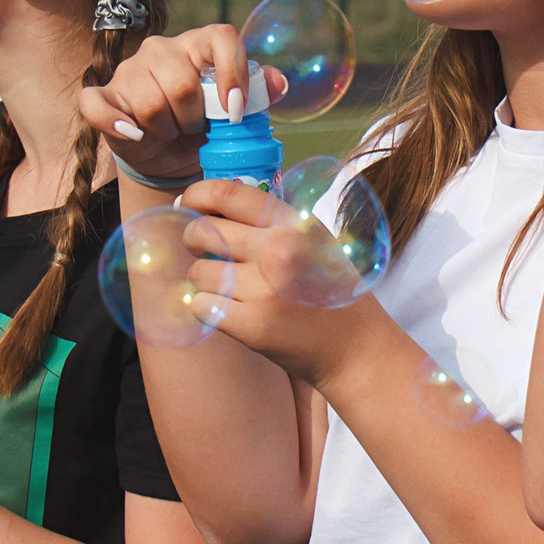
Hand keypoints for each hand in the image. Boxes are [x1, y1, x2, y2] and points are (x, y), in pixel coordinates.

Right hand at [78, 25, 286, 185]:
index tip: (235, 111)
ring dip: (165, 130)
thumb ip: (257, 97)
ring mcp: (129, 70)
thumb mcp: (235, 115)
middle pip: (182, 83)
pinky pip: (98, 107)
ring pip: (150, 103)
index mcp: (199, 44)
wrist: (168, 155)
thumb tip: (278, 84)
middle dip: (194, 118)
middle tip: (194, 128)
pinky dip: (116, 125)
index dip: (234, 73)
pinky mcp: (102, 95)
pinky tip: (135, 135)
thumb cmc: (205, 126)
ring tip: (170, 132)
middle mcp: (161, 49)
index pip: (221, 36)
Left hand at [174, 178, 390, 388]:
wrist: (356, 349)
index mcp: (294, 224)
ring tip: (227, 288)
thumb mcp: (316, 241)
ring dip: (204, 280)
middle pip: (203, 231)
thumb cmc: (333, 293)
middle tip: (200, 249)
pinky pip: (202, 306)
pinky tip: (227, 310)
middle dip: (193, 239)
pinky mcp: (252, 325)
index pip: (228, 194)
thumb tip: (216, 207)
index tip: (188, 203)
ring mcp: (264, 290)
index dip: (197, 194)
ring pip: (199, 272)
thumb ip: (275, 222)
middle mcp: (279, 251)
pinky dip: (207, 308)